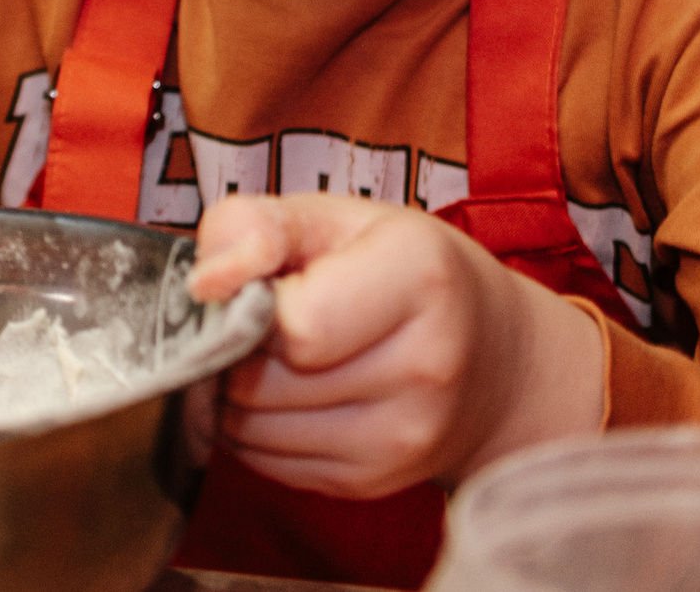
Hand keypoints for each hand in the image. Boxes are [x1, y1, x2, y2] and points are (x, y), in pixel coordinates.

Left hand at [183, 194, 603, 497]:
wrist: (495, 356)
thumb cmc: (403, 269)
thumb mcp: (337, 217)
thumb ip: (256, 227)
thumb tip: (204, 281)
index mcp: (419, 279)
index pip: (297, 325)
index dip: (250, 305)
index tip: (257, 286)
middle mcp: (424, 366)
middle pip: (265, 382)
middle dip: (231, 349)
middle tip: (246, 320)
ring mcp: (404, 437)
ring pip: (254, 429)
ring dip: (231, 392)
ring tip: (262, 354)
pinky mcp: (375, 482)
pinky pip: (267, 463)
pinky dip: (252, 429)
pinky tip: (279, 393)